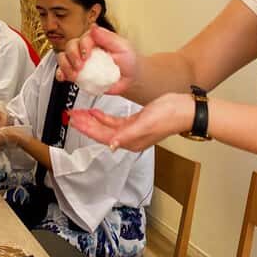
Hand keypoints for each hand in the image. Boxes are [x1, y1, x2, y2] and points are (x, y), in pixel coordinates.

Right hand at [56, 24, 136, 93]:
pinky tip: (64, 77)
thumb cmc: (128, 60)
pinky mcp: (78, 74)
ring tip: (74, 74)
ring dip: (65, 65)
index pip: (83, 38)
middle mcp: (85, 48)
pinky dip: (61, 74)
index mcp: (95, 39)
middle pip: (70, 46)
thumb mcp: (122, 46)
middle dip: (72, 56)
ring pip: (63, 58)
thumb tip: (93, 27)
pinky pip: (64, 72)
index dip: (82, 46)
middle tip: (80, 66)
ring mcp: (80, 61)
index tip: (86, 55)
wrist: (130, 79)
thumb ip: (107, 37)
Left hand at [69, 92, 194, 151]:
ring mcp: (132, 130)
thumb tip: (111, 145)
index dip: (86, 129)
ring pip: (106, 127)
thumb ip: (127, 135)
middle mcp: (129, 138)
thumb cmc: (168, 116)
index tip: (73, 121)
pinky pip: (114, 122)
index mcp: (130, 140)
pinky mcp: (136, 122)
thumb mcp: (145, 123)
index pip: (102, 136)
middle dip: (85, 124)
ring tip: (79, 113)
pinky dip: (103, 117)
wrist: (185, 110)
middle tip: (71, 115)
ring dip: (92, 120)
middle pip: (101, 132)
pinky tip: (96, 111)